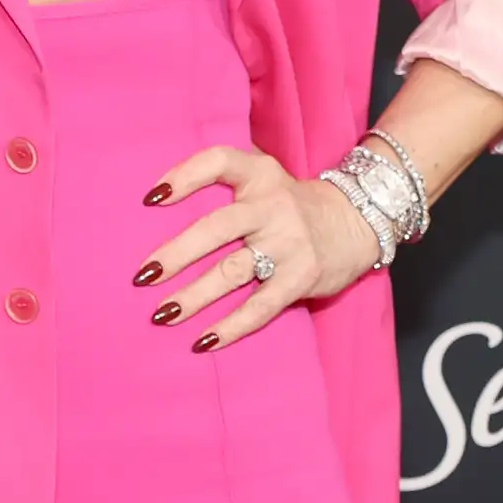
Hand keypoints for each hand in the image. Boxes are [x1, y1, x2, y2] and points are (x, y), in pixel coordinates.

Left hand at [130, 142, 383, 350]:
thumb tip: (160, 205)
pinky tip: (203, 340)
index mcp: (260, 175)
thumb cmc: (293, 204)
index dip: (184, 176)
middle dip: (176, 253)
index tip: (151, 198)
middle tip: (143, 276)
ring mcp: (289, 243)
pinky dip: (230, 327)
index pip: (218, 162)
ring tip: (163, 314)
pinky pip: (260, 307)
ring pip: (232, 272)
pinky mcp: (301, 277)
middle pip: (216, 228)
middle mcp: (273, 205)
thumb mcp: (267, 178)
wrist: (359, 221)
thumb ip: (228, 181)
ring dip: (194, 296)